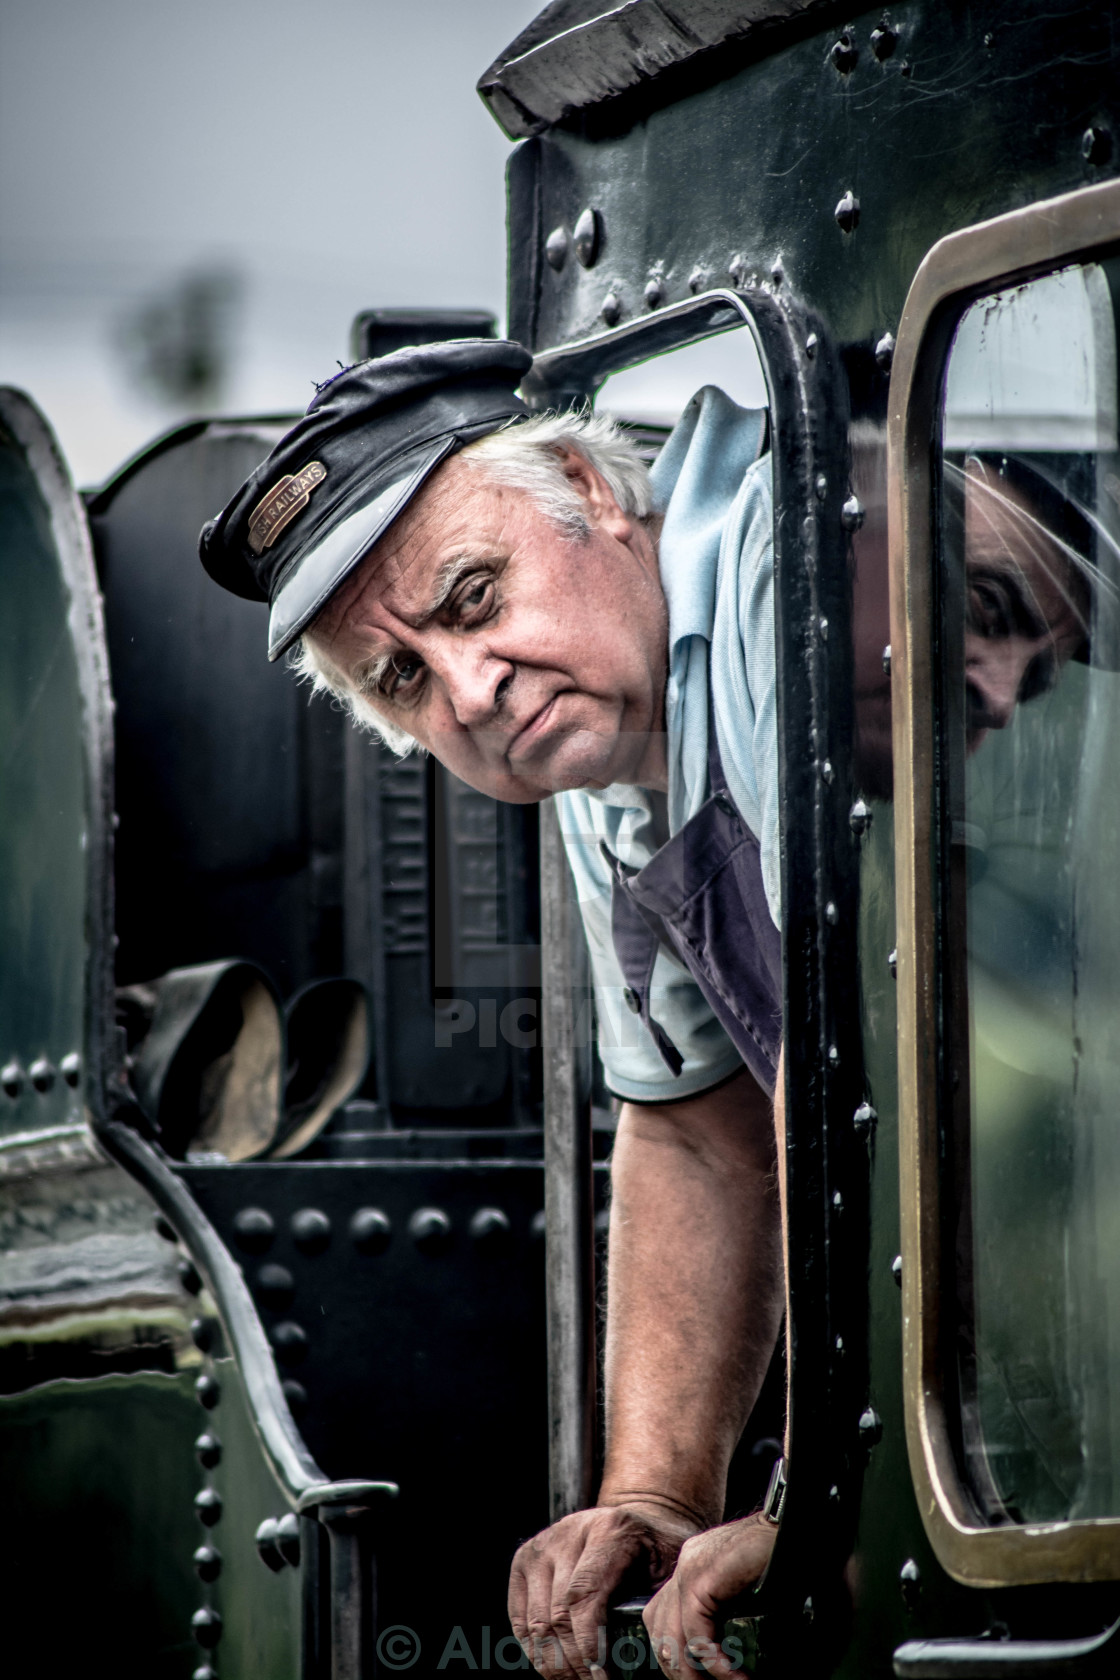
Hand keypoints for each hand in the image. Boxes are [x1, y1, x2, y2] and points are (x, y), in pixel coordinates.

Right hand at [509, 1502, 699, 1679]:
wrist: (632, 1522)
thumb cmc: (654, 1553)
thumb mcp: (667, 1570)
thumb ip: (654, 1603)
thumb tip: (645, 1655)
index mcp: (609, 1530)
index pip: (584, 1596)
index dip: (589, 1643)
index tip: (602, 1676)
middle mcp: (569, 1532)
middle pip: (558, 1614)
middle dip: (574, 1661)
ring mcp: (542, 1545)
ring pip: (536, 1622)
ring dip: (554, 1663)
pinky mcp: (524, 1560)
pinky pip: (520, 1618)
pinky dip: (534, 1651)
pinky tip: (555, 1668)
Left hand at [643, 1514, 776, 1678]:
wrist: (800, 1527)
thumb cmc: (783, 1560)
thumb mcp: (747, 1598)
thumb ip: (730, 1623)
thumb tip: (729, 1666)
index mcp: (694, 1570)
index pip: (663, 1619)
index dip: (674, 1656)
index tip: (697, 1678)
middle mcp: (686, 1566)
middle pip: (660, 1632)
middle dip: (680, 1672)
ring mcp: (690, 1569)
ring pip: (672, 1638)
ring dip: (694, 1676)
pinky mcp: (703, 1577)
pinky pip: (697, 1634)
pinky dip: (715, 1664)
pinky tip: (733, 1677)